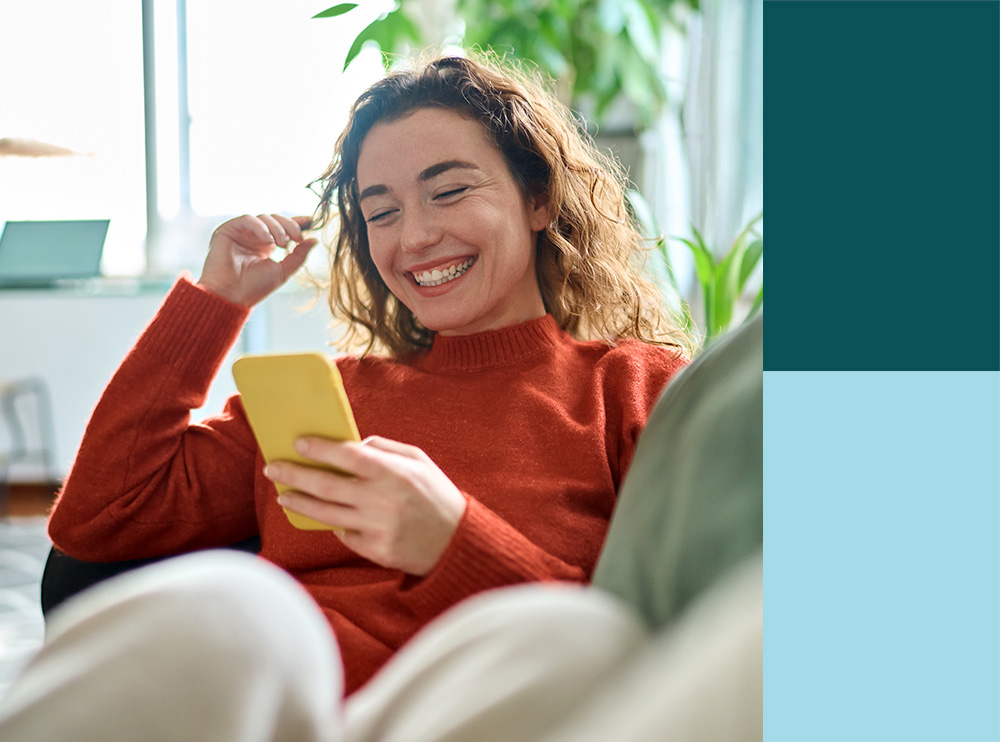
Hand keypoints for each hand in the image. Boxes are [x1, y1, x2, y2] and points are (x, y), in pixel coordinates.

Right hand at [197, 213, 316, 305]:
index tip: (311, 221)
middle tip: (297, 239)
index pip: (283, 227)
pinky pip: (247, 219)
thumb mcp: (283, 271)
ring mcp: (241, 233)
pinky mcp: (228, 230)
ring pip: (264, 218)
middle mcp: (254, 237)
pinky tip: (267, 240)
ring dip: (277, 228)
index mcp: (266, 245)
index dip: (297, 222)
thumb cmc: (254, 287)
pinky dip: (260, 227)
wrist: (231, 295)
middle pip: (275, 219)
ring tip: (281, 244)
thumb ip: (299, 255)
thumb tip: (315, 239)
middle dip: (289, 226)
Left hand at [264, 436, 467, 575]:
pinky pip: (344, 535)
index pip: (347, 455)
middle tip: (273, 468)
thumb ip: (385, 448)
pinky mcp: (375, 551)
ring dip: (300, 503)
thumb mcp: (420, 461)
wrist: (457, 542)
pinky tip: (326, 517)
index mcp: (394, 473)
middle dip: (295, 475)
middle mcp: (382, 500)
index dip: (320, 448)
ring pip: (326, 514)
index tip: (298, 443)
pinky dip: (334, 524)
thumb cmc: (437, 495)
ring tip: (283, 495)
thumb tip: (352, 444)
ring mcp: (377, 528)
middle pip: (326, 486)